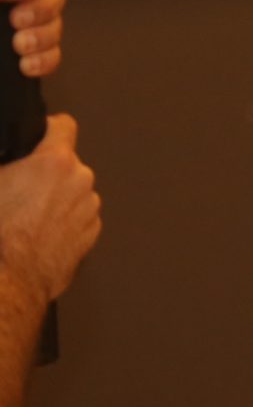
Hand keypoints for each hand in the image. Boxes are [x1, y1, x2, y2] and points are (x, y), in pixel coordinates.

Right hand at [0, 115, 99, 304]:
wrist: (8, 280)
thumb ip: (4, 168)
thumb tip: (6, 169)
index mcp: (54, 162)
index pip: (63, 126)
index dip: (49, 129)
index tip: (43, 133)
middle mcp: (79, 181)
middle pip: (66, 166)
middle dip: (47, 175)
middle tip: (20, 193)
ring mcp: (89, 208)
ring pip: (73, 193)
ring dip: (57, 200)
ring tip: (26, 220)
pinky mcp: (91, 234)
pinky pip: (78, 218)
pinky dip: (64, 223)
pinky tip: (38, 236)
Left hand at [2, 0, 63, 78]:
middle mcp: (12, 3)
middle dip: (45, 9)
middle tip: (19, 18)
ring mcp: (17, 31)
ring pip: (55, 27)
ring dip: (45, 37)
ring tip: (21, 44)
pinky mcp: (18, 57)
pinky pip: (48, 56)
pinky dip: (44, 61)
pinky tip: (28, 64)